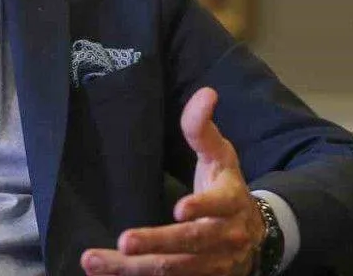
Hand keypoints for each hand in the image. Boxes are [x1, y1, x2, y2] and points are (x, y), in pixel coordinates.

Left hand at [80, 88, 264, 275]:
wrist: (257, 236)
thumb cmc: (227, 188)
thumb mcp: (220, 156)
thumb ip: (203, 128)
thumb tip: (206, 93)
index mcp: (230, 202)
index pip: (218, 205)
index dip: (201, 207)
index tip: (180, 209)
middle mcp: (223, 238)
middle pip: (189, 244)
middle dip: (157, 244)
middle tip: (125, 243)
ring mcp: (212, 265)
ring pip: (172, 270)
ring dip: (132, 269)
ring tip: (95, 261)